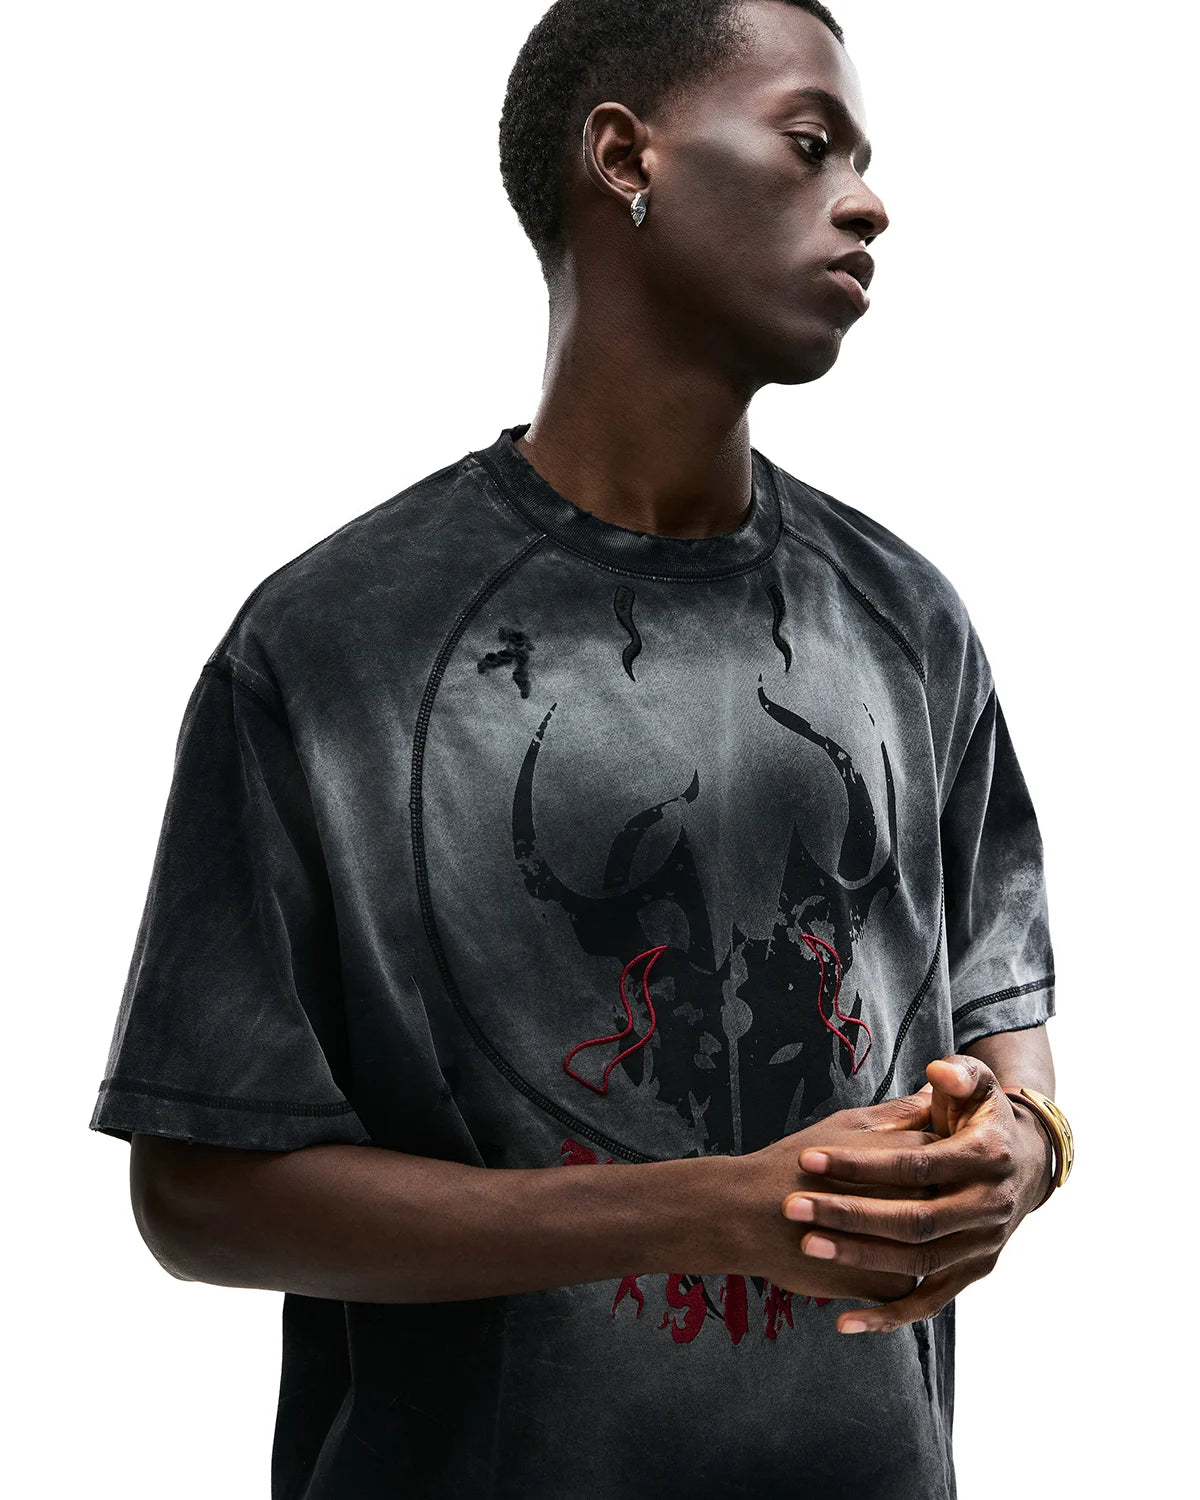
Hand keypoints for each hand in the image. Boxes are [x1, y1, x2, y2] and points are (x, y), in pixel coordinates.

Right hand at [731, 1087, 941, 1304]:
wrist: (751, 1215)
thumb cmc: (797, 1161)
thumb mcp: (848, 1124)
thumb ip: (899, 1112)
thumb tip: (931, 1093)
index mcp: (918, 1161)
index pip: (942, 1155)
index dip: (921, 1155)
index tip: (895, 1159)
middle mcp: (924, 1205)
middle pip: (939, 1201)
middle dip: (913, 1197)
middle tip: (873, 1192)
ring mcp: (911, 1250)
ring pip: (922, 1245)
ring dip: (899, 1235)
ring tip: (860, 1223)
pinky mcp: (891, 1286)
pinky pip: (901, 1280)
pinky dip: (883, 1269)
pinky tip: (856, 1255)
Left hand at [777, 1054, 1053, 1333]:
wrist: (1028, 1163)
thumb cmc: (983, 1116)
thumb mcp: (978, 1086)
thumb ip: (959, 1074)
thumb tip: (938, 1071)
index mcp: (986, 1158)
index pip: (914, 1165)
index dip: (860, 1163)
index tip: (808, 1158)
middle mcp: (989, 1208)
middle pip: (912, 1220)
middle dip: (848, 1214)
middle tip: (793, 1207)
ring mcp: (983, 1246)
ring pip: (917, 1263)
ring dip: (859, 1258)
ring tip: (805, 1245)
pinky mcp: (973, 1273)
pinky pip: (929, 1303)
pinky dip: (889, 1316)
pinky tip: (844, 1321)